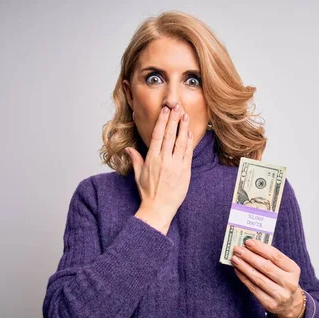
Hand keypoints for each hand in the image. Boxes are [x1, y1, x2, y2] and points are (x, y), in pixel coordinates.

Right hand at [125, 104, 193, 232]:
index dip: (162, 122)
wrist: (158, 208)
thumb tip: (128, 149)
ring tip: (185, 115)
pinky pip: (187, 153)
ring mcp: (175, 165)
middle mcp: (163, 160)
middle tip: (177, 107)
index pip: (157, 135)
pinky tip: (189, 132)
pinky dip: (189, 142)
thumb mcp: (138, 175)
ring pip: (180, 142)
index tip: (165, 111)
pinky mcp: (185, 172)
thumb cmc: (148, 193)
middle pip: (169, 135)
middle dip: (173, 120)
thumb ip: (135, 159)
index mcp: (151, 159)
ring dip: (183, 127)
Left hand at [231, 239, 303, 317]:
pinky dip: (243, 278)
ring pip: (258, 278)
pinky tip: (237, 270)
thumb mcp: (284, 268)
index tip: (248, 242)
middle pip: (266, 267)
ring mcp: (280, 295)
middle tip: (238, 249)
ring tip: (235, 258)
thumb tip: (250, 246)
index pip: (276, 256)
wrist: (289, 303)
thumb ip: (270, 257)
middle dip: (249, 256)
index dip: (261, 248)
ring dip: (244, 267)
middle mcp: (289, 283)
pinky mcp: (270, 304)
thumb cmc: (283, 279)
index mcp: (293, 270)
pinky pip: (253, 288)